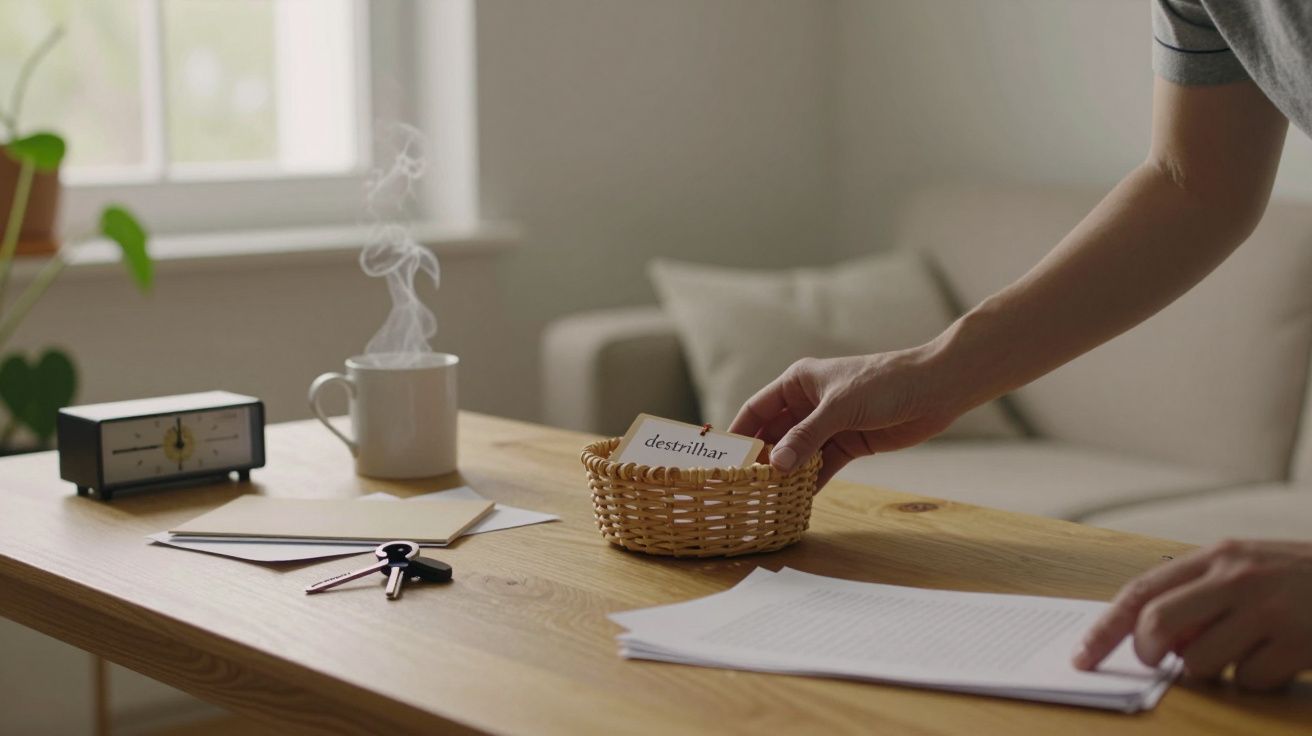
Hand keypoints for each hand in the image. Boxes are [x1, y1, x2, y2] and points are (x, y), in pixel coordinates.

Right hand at [728, 348, 964, 487]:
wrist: (934, 389)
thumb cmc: (883, 383)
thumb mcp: (839, 408)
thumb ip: (806, 437)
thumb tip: (777, 465)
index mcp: (798, 382)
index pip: (757, 409)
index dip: (740, 432)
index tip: (724, 459)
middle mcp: (808, 403)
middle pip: (775, 434)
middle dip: (762, 459)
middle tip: (744, 487)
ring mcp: (828, 425)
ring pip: (797, 453)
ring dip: (786, 474)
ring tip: (767, 499)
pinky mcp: (849, 443)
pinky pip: (821, 466)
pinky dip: (810, 482)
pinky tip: (797, 502)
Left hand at [1073, 540, 1311, 689]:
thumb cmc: (1307, 582)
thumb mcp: (1251, 572)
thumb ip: (1202, 596)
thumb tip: (1153, 640)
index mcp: (1218, 556)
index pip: (1141, 591)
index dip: (1105, 627)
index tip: (1082, 657)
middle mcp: (1237, 576)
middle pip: (1157, 625)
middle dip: (1149, 654)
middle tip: (1161, 663)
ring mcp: (1268, 607)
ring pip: (1200, 661)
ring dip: (1213, 672)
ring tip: (1247, 654)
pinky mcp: (1297, 639)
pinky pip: (1248, 680)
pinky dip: (1255, 681)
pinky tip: (1281, 660)